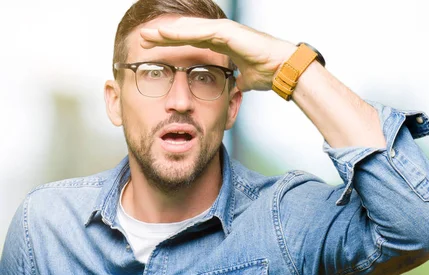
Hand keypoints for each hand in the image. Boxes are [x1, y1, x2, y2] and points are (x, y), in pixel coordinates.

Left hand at [139, 17, 295, 91]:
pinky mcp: (226, 32)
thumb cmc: (268, 72)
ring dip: (167, 32)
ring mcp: (223, 31)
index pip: (191, 42)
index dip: (172, 46)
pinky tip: (166, 33)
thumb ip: (236, 81)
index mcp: (222, 44)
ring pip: (188, 29)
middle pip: (185, 33)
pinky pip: (199, 31)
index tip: (154, 51)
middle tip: (142, 39)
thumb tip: (234, 88)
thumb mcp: (245, 80)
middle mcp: (220, 35)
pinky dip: (181, 31)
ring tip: (147, 34)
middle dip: (163, 36)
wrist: (282, 68)